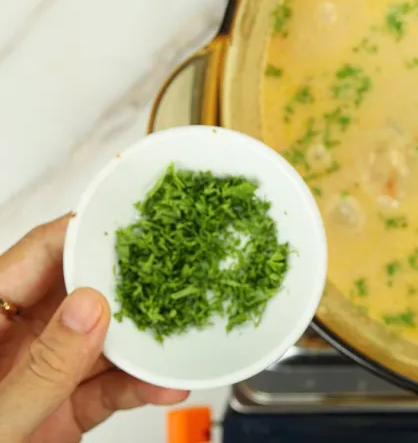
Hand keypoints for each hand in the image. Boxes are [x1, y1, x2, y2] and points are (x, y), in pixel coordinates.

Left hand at [0, 215, 188, 442]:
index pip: (36, 257)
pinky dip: (141, 387)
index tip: (132, 224)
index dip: (82, 235)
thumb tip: (90, 308)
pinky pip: (109, 387)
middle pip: (79, 294)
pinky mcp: (64, 412)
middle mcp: (11, 341)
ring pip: (103, 341)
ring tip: (181, 335)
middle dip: (129, 286)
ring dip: (145, 343)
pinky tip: (166, 384)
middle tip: (177, 273)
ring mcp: (40, 375)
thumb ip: (41, 368)